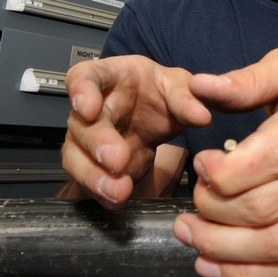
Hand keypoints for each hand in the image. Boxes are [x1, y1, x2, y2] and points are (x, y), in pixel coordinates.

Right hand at [61, 55, 210, 208]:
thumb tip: (201, 115)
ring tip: (119, 191)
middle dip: (96, 143)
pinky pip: (90, 182)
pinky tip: (118, 199)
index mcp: (107, 78)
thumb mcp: (176, 84)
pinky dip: (103, 193)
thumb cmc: (156, 91)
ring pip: (76, 158)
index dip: (81, 91)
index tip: (89, 107)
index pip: (84, 77)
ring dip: (94, 176)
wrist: (154, 114)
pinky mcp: (95, 167)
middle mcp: (91, 110)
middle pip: (81, 125)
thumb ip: (186, 97)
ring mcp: (88, 140)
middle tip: (117, 160)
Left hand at [172, 48, 277, 276]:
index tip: (202, 166)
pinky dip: (253, 274)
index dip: (227, 171)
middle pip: (271, 206)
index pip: (273, 156)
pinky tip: (219, 265)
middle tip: (192, 203)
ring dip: (227, 249)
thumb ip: (245, 80)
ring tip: (192, 237)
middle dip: (217, 211)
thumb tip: (202, 87)